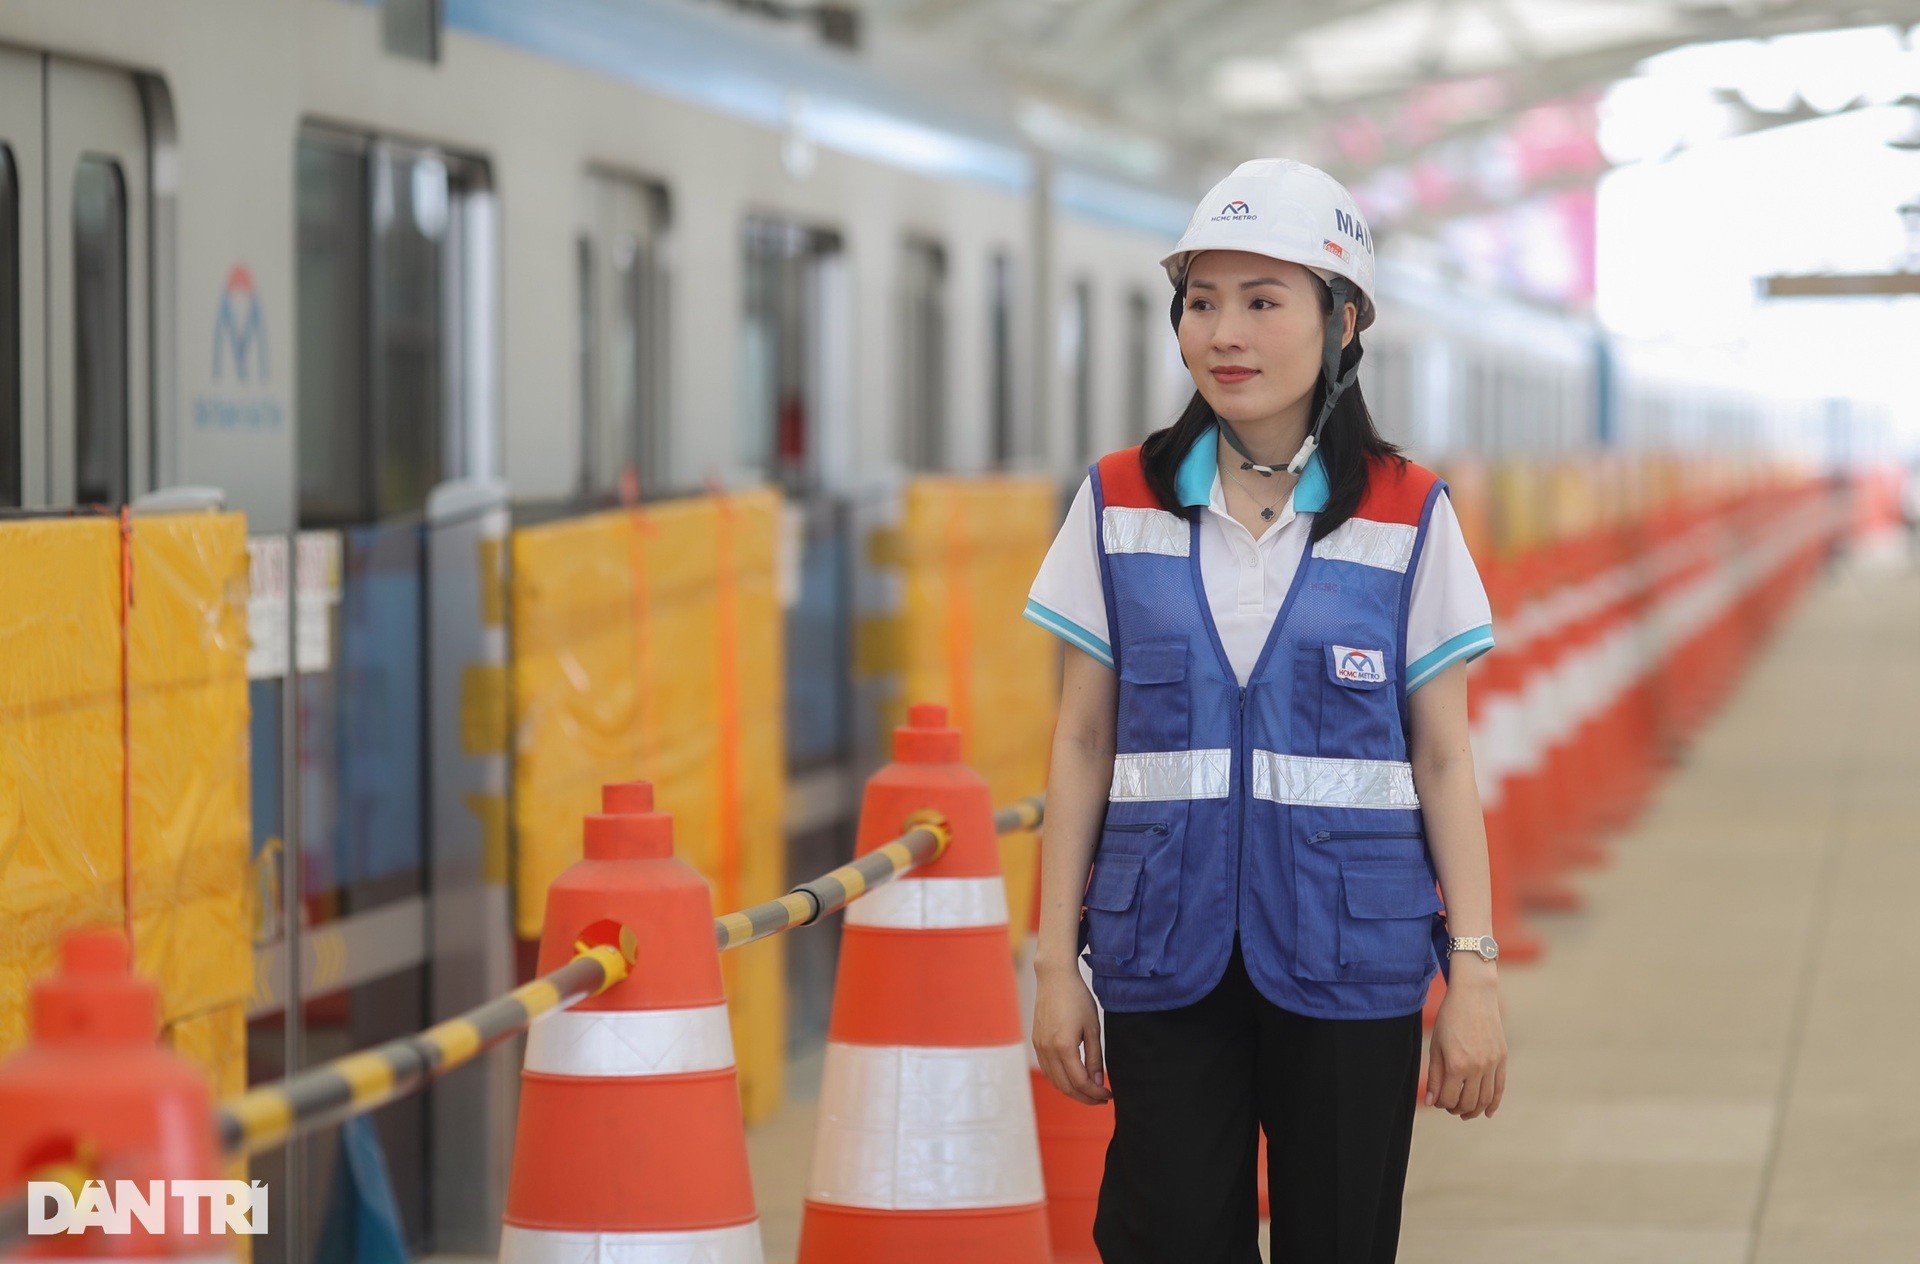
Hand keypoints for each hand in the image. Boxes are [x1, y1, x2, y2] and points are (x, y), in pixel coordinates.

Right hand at [1032, 965, 1111, 1105]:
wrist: (1055, 978)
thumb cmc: (1077, 998)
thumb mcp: (1092, 1028)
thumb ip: (1094, 1058)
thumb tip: (1097, 1082)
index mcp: (1063, 1047)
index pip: (1080, 1082)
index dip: (1095, 1094)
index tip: (1108, 1095)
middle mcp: (1047, 1050)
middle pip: (1066, 1087)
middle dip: (1085, 1097)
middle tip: (1101, 1098)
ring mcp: (1039, 1047)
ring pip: (1055, 1081)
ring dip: (1072, 1091)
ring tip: (1090, 1091)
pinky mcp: (1036, 1043)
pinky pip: (1048, 1070)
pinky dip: (1061, 1080)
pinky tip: (1074, 1078)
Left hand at [1425, 968, 1505, 1119]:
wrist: (1474, 996)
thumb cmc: (1450, 1018)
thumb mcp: (1436, 1046)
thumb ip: (1434, 1076)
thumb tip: (1431, 1102)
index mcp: (1456, 1065)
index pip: (1448, 1099)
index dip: (1440, 1104)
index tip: (1437, 1100)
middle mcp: (1476, 1068)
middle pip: (1468, 1103)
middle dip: (1456, 1109)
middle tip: (1450, 1107)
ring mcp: (1492, 1064)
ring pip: (1485, 1100)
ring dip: (1475, 1111)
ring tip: (1465, 1112)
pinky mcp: (1502, 1059)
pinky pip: (1500, 1088)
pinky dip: (1494, 1103)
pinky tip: (1488, 1112)